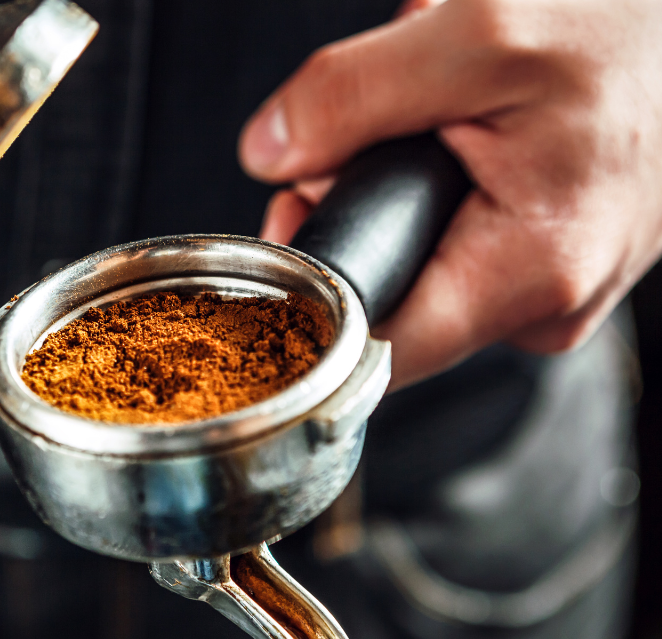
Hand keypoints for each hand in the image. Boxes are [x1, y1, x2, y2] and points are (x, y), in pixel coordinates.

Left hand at [238, 0, 661, 389]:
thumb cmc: (626, 32)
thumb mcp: (477, 36)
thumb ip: (353, 96)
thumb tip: (267, 152)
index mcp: (529, 273)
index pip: (375, 351)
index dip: (311, 296)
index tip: (291, 223)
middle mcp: (542, 306)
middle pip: (386, 298)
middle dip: (351, 211)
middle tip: (367, 130)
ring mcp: (547, 292)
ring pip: (416, 265)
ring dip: (392, 185)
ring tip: (433, 112)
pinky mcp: (546, 266)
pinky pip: (455, 244)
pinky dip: (434, 185)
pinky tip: (457, 127)